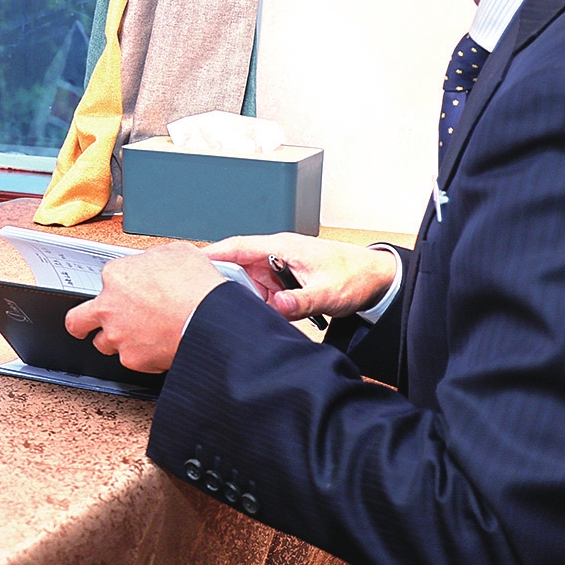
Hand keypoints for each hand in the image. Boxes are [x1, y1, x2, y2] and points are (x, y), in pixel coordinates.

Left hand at [62, 243, 228, 374]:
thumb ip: (154, 258)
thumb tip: (155, 262)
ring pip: (103, 344)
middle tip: (86, 325)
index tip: (127, 289)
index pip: (106, 280)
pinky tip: (156, 348)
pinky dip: (141, 356)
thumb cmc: (196, 286)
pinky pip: (130, 360)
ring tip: (135, 337)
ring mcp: (118, 335)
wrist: (209, 320)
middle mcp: (109, 307)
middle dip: (81, 324)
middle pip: (78, 320)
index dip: (119, 285)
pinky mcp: (132, 359)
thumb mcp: (177, 253)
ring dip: (115, 340)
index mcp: (117, 275)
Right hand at [203, 233, 396, 323]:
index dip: (210, 253)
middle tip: (204, 301)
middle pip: (235, 267)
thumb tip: (274, 307)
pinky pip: (262, 295)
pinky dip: (257, 306)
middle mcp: (276, 256)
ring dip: (242, 299)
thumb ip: (300, 301)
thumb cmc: (356, 274)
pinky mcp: (284, 284)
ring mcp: (279, 270)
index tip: (188, 262)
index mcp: (282, 247)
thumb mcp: (327, 291)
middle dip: (221, 283)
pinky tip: (258, 318)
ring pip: (247, 284)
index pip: (237, 246)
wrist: (377, 279)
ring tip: (233, 314)